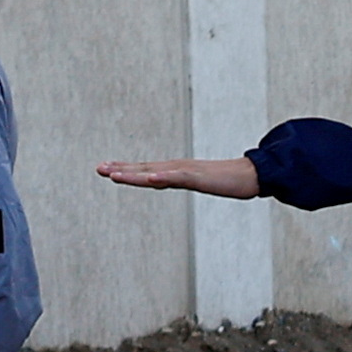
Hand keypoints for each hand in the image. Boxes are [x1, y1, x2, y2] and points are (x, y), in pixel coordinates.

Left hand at [95, 156, 260, 197]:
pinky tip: (150, 179)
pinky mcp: (199, 177)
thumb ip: (191, 181)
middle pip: (144, 170)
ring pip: (155, 173)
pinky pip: (178, 177)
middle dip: (120, 170)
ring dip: (133, 174)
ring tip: (113, 175)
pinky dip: (162, 177)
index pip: (147, 171)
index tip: (106, 169)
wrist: (253, 174)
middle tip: (98, 169)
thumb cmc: (232, 179)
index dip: (126, 170)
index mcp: (178, 171)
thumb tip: (181, 181)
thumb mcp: (205, 183)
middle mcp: (178, 168)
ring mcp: (187, 172)